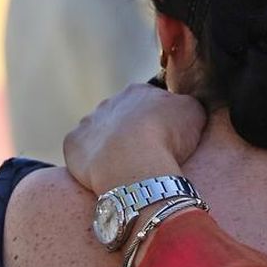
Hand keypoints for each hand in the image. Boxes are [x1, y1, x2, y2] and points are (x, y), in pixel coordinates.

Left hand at [63, 83, 207, 193]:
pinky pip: (81, 151)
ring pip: (100, 133)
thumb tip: (182, 108)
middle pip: (122, 117)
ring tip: (125, 169)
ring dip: (110, 147)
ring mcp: (88, 122)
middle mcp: (110, 102)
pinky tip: (106, 175)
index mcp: (138, 92)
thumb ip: (187, 104)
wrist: (132, 163)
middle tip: (145, 156)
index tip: (166, 140)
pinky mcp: (72, 143)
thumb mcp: (193, 112)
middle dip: (132, 133)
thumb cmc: (167, 138)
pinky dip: (92, 162)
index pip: (149, 102)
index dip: (159, 122)